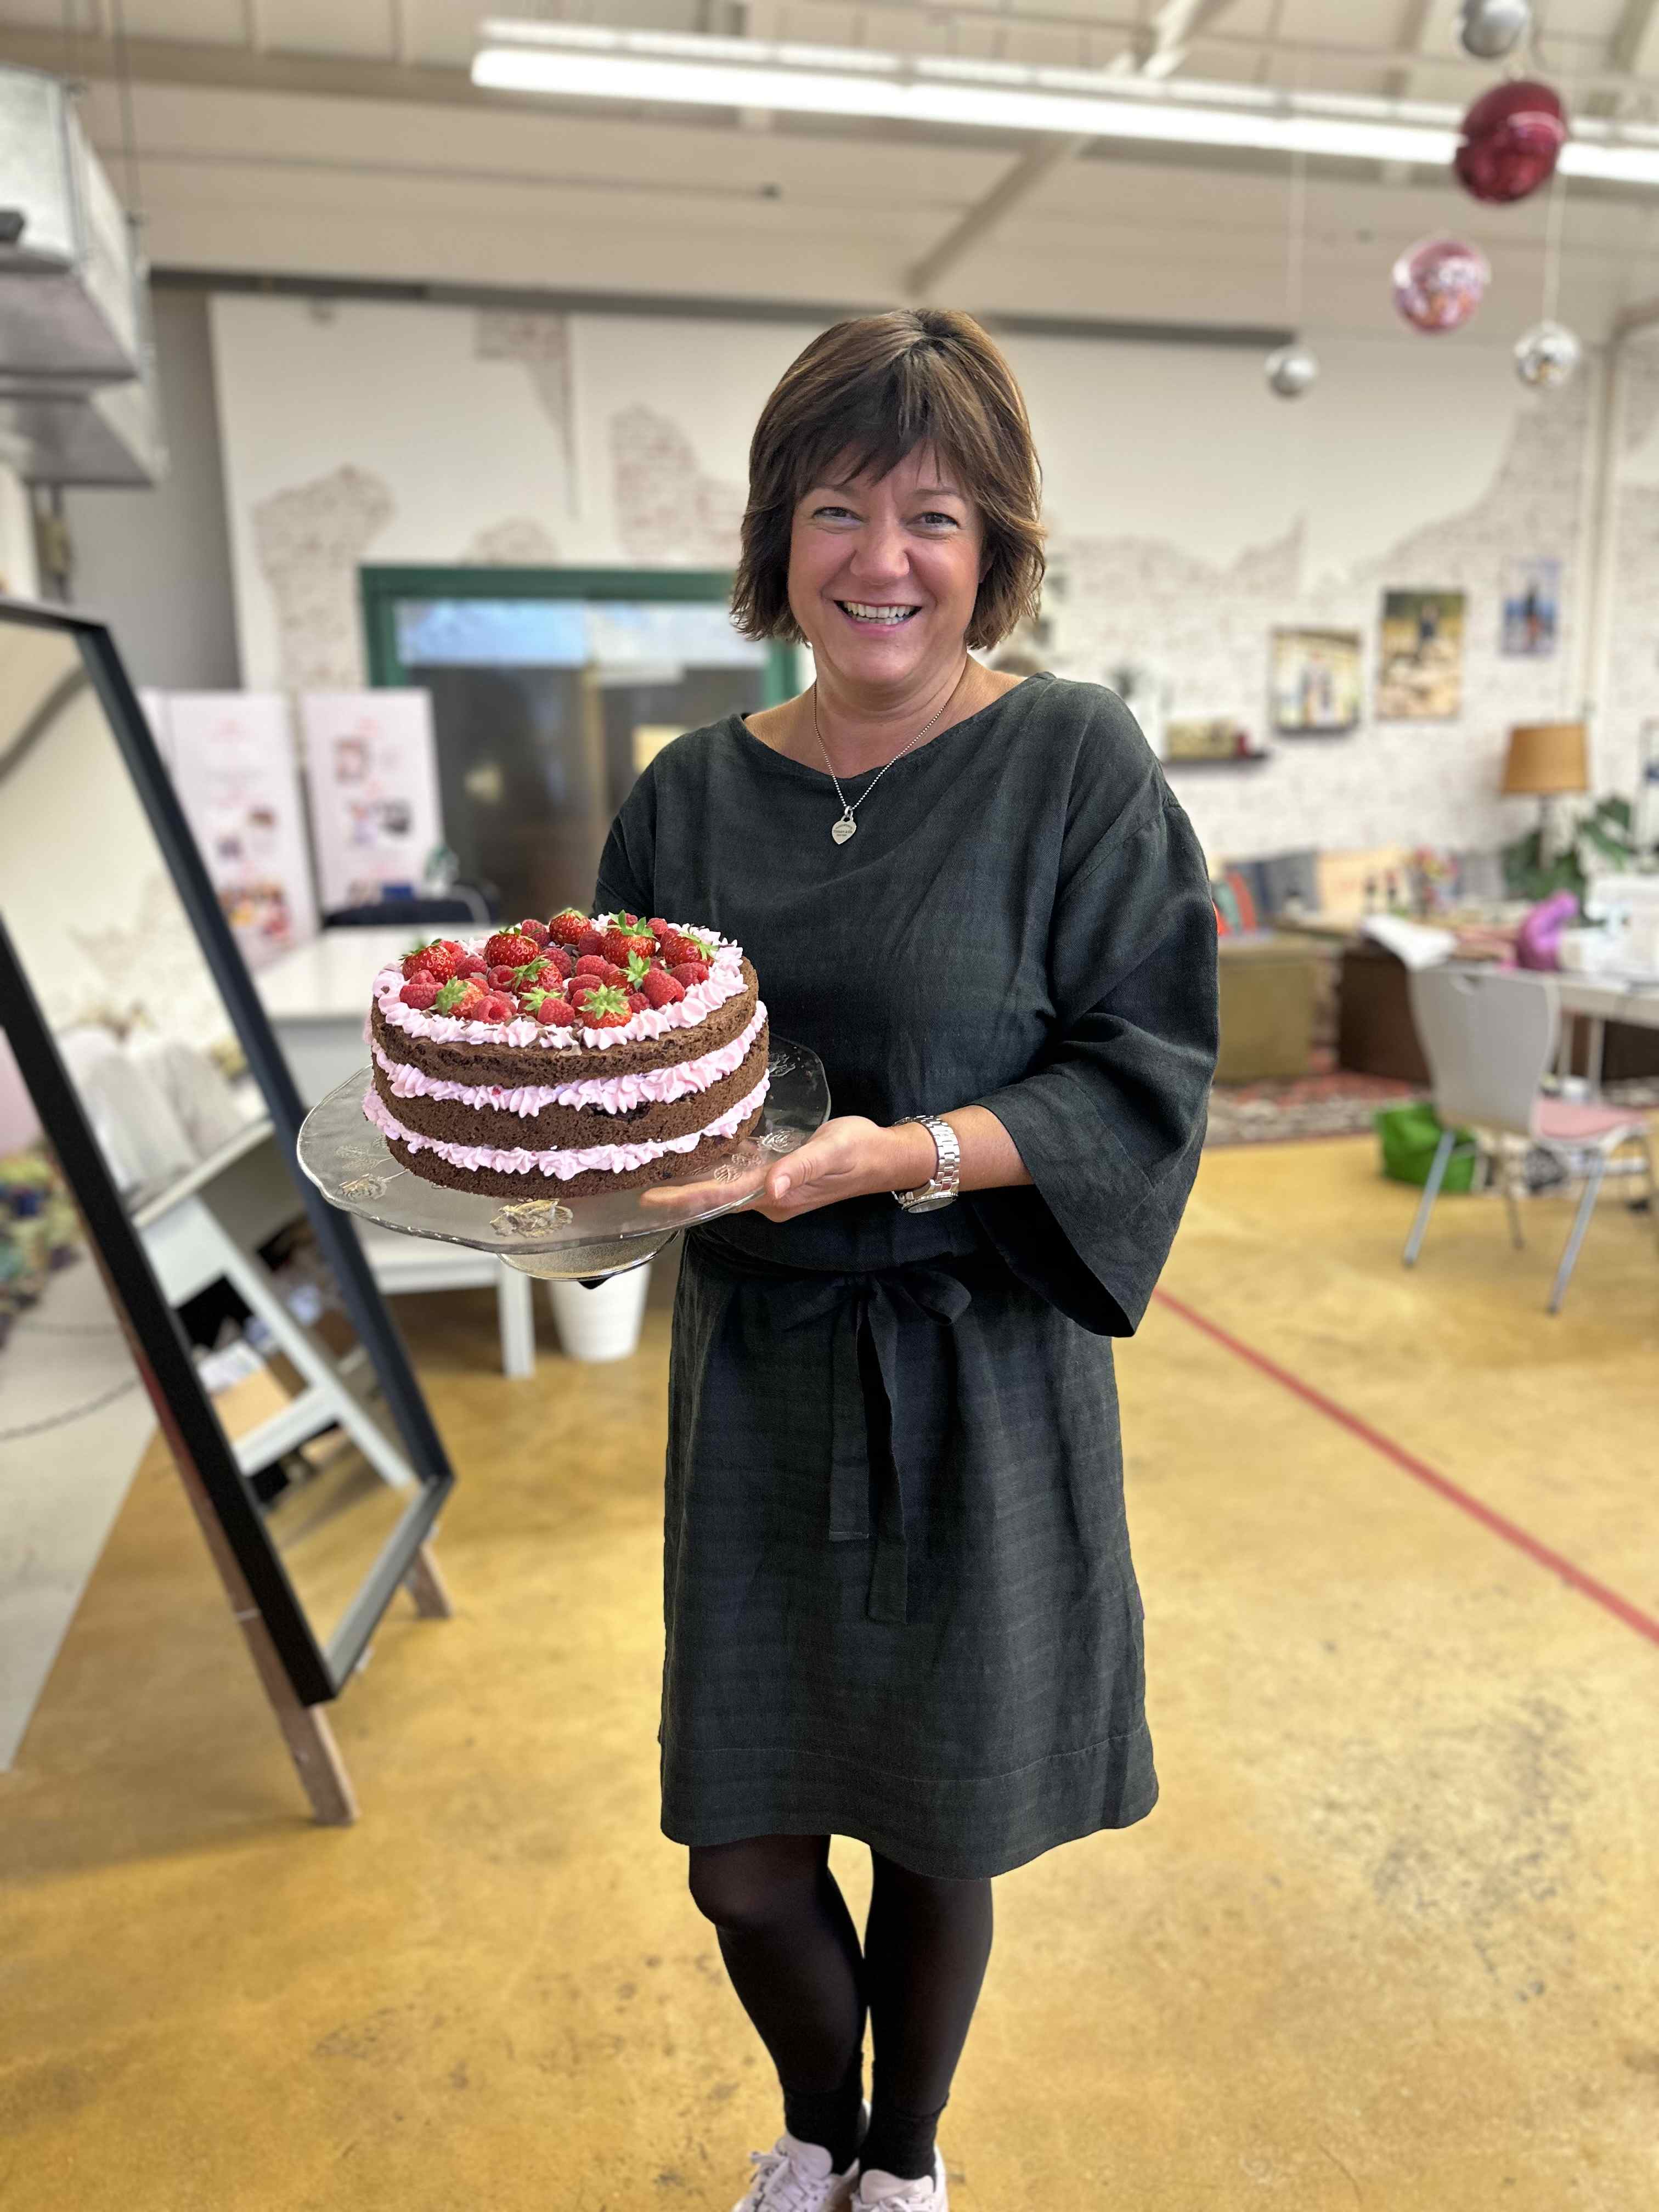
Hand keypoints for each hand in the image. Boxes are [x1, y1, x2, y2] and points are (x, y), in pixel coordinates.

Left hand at [638, 1114, 925, 1223]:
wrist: (886, 1156)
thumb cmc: (859, 1150)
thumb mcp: (831, 1152)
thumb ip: (800, 1169)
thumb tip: (772, 1186)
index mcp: (776, 1195)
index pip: (721, 1197)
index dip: (685, 1198)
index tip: (649, 1199)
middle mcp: (770, 1197)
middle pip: (717, 1195)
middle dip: (681, 1191)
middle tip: (640, 1180)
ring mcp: (775, 1188)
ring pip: (727, 1184)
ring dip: (697, 1178)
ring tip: (660, 1165)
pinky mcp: (780, 1175)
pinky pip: (743, 1172)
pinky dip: (721, 1164)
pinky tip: (702, 1149)